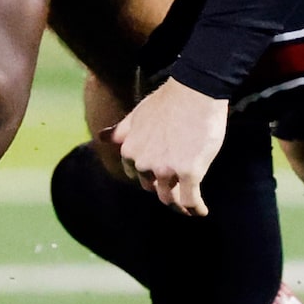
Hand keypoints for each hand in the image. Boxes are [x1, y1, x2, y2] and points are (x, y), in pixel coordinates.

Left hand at [108, 78, 227, 215]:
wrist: (195, 92)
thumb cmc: (168, 101)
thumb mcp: (137, 114)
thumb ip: (121, 131)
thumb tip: (101, 137)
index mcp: (129, 150)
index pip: (136, 175)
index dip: (149, 177)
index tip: (161, 178)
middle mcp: (144, 163)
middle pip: (153, 188)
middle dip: (164, 189)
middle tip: (178, 189)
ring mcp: (166, 170)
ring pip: (170, 198)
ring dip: (180, 205)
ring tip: (188, 206)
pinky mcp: (189, 173)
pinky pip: (190, 200)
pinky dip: (196, 208)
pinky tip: (202, 211)